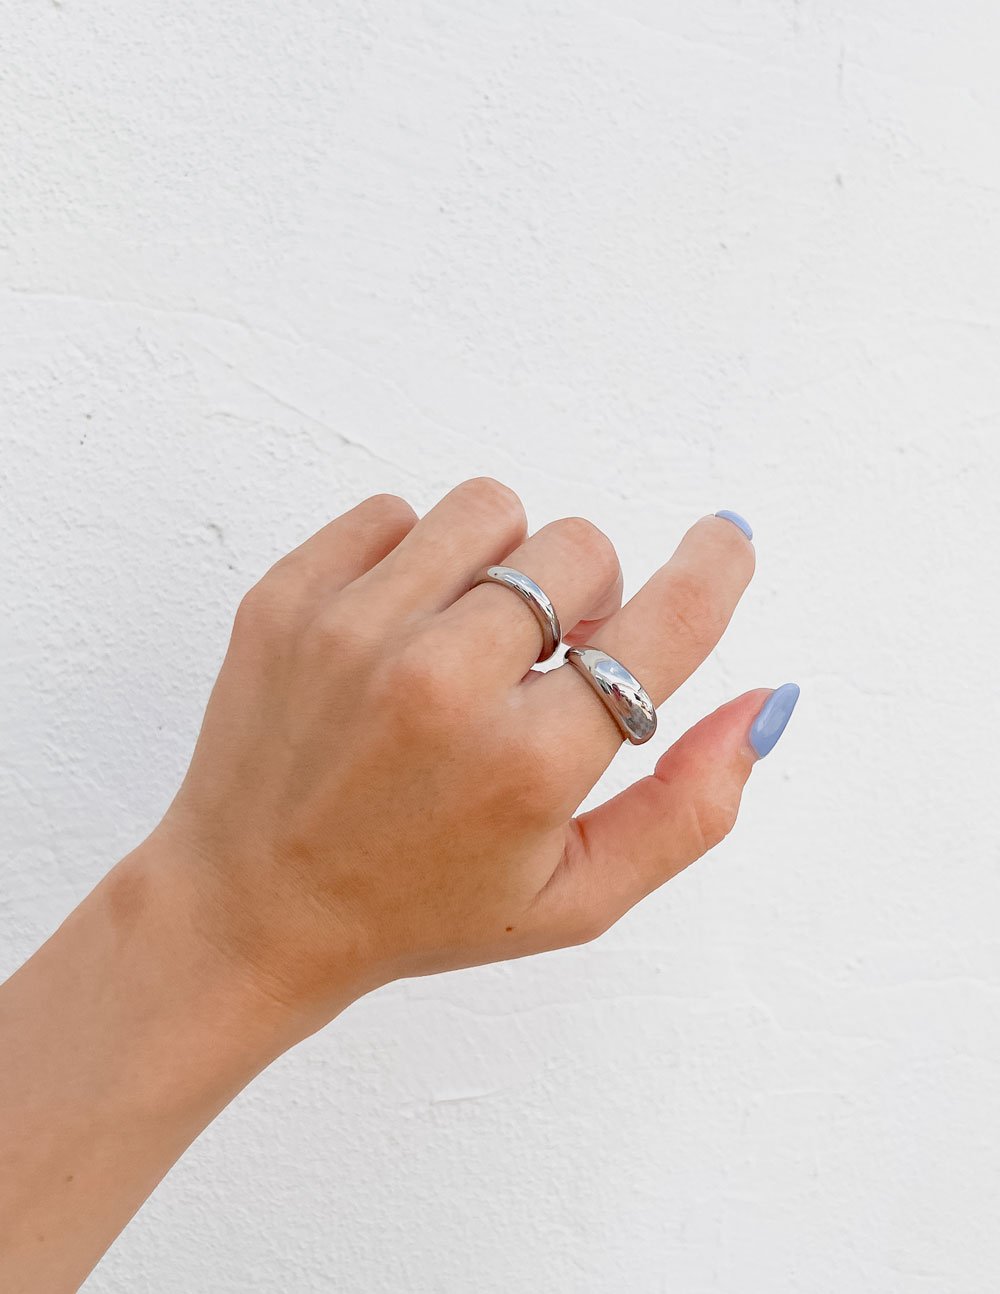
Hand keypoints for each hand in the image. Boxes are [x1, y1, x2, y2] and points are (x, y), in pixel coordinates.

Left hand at [150, 478, 793, 1036]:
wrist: (250, 909)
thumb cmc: (420, 910)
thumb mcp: (576, 898)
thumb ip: (689, 809)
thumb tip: (766, 705)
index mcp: (528, 765)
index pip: (665, 624)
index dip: (714, 568)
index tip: (725, 538)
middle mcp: (441, 684)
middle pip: (578, 547)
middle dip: (586, 597)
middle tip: (544, 660)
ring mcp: (353, 631)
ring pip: (490, 510)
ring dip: (502, 568)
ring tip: (467, 637)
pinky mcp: (287, 598)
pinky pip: (392, 512)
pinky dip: (412, 560)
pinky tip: (397, 631)